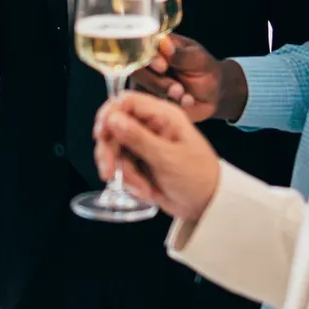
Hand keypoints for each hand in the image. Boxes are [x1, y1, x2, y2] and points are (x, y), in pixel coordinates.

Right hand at [93, 92, 220, 222]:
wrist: (208, 206)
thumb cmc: (197, 177)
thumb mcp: (168, 158)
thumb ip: (138, 138)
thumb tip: (112, 118)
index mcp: (163, 116)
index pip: (126, 102)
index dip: (109, 114)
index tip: (100, 135)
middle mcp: (151, 126)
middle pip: (114, 127)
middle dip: (109, 151)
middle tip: (108, 172)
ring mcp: (144, 144)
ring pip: (115, 150)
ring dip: (123, 172)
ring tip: (142, 189)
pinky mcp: (140, 162)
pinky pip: (122, 166)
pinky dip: (129, 181)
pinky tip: (146, 191)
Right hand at [131, 36, 245, 123]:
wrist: (213, 92)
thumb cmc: (205, 69)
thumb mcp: (198, 59)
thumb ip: (180, 54)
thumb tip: (163, 42)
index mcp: (157, 45)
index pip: (141, 46)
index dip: (147, 57)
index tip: (163, 66)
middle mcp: (146, 63)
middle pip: (136, 71)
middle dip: (156, 81)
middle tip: (177, 87)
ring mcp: (146, 82)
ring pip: (141, 90)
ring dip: (163, 94)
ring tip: (184, 95)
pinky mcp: (150, 100)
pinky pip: (151, 105)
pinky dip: (170, 105)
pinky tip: (187, 102)